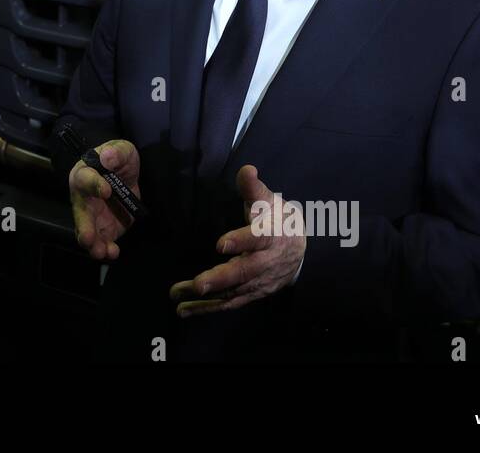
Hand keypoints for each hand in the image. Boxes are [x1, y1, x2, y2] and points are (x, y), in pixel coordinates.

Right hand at [68, 139, 141, 260]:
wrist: (125, 174)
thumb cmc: (117, 157)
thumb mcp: (122, 149)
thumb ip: (116, 152)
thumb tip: (108, 156)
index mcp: (83, 175)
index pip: (85, 179)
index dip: (94, 185)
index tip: (106, 190)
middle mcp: (83, 199)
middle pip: (80, 214)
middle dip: (84, 227)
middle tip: (88, 237)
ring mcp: (93, 216)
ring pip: (88, 233)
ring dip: (94, 244)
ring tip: (101, 251)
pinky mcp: (106, 228)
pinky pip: (103, 241)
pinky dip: (107, 249)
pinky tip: (113, 252)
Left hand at [169, 164, 304, 316]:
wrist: (302, 252)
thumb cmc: (279, 220)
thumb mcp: (269, 201)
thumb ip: (253, 188)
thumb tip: (246, 169)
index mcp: (271, 235)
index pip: (257, 238)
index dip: (241, 241)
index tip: (221, 244)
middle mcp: (266, 262)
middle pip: (245, 272)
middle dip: (221, 278)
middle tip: (198, 284)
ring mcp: (259, 282)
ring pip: (233, 292)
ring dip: (205, 297)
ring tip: (177, 295)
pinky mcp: (252, 294)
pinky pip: (229, 303)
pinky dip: (207, 308)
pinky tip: (185, 310)